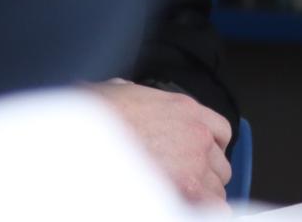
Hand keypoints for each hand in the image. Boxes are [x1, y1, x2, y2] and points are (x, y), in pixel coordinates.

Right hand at [91, 79, 232, 203]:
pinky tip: (188, 211)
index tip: (197, 158)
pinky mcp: (187, 189)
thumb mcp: (117, 92)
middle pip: (219, 162)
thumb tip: (123, 92)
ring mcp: (195, 163)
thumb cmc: (93, 116)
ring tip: (178, 200)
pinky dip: (203, 211)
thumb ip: (133, 94)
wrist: (81, 139)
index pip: (220, 131)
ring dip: (202, 196)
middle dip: (203, 175)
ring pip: (217, 187)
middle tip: (182, 184)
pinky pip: (214, 207)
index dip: (208, 147)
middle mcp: (198, 135)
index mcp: (185, 110)